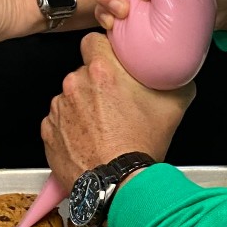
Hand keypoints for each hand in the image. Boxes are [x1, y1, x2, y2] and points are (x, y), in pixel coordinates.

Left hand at [41, 33, 194, 187]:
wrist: (120, 186)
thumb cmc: (141, 146)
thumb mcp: (173, 105)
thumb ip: (173, 78)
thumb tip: (177, 71)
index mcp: (102, 70)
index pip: (92, 41)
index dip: (102, 51)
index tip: (110, 63)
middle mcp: (75, 84)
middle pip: (83, 72)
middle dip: (96, 83)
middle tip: (114, 104)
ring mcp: (59, 109)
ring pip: (70, 97)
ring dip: (82, 106)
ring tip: (103, 128)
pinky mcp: (49, 132)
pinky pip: (59, 121)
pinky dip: (70, 128)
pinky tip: (89, 140)